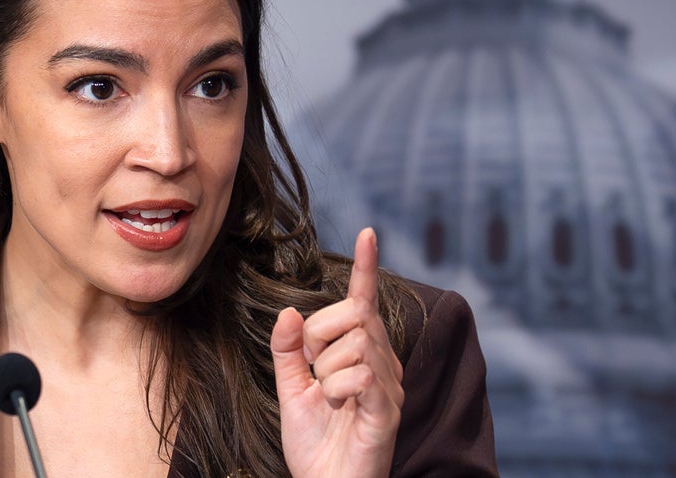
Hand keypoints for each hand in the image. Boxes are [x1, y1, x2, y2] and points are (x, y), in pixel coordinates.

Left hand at [271, 228, 403, 476]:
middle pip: (352, 313)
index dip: (366, 267)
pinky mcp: (387, 410)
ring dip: (326, 370)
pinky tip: (338, 408)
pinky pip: (360, 373)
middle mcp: (380, 363)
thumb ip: (288, 351)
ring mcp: (387, 386)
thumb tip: (289, 312)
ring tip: (329, 400)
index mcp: (359, 354)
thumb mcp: (291, 389)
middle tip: (315, 371)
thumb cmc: (314, 444)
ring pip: (354, 342)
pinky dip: (336, 389)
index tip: (368, 231)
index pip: (363, 302)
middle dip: (320, 335)